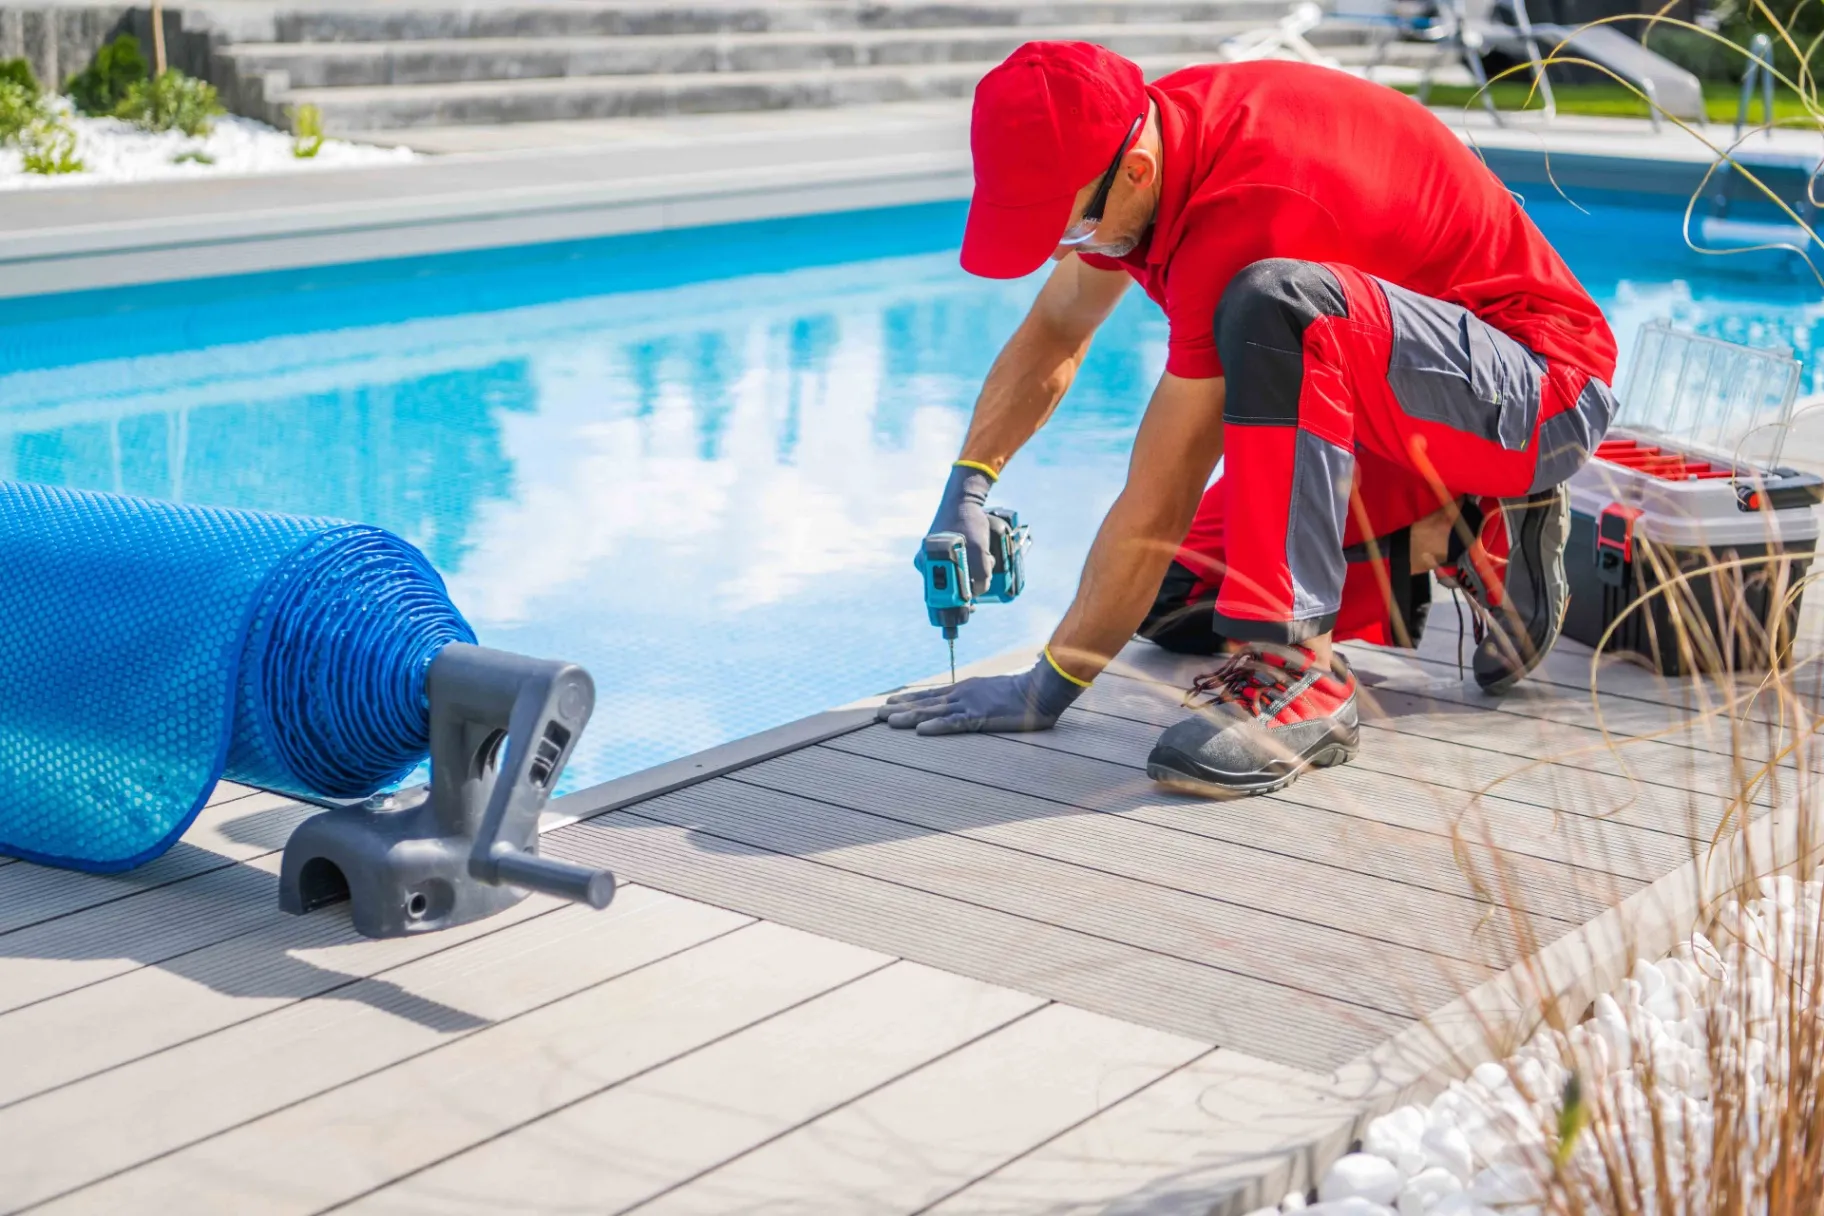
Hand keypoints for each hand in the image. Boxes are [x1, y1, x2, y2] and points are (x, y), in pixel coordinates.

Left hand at [877, 655, 1084, 734]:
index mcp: (966, 689)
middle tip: (877, 713)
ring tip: (888, 722)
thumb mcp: (996, 694)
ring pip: (933, 712)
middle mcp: (962, 694)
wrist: (1041, 689)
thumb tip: (975, 705)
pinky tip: (920, 731)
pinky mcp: (981, 717)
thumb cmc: (1023, 693)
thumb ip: (982, 699)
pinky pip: (954, 724)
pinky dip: (936, 726)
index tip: (890, 702)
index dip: (909, 699)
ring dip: (908, 718)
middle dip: (900, 708)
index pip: (931, 695)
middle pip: (925, 702)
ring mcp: (970, 705)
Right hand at [921, 463, 995, 593]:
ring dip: (970, 575)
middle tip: (981, 580)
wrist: (964, 500)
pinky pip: (954, 569)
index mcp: (927, 562)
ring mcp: (932, 557)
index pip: (938, 595)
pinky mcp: (940, 553)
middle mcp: (925, 562)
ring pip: (953, 579)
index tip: (971, 608)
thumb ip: (980, 576)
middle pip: (945, 588)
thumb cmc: (968, 522)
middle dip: (966, 587)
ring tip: (982, 557)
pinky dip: (968, 567)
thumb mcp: (979, 550)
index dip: (954, 604)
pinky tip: (978, 555)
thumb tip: (978, 594)